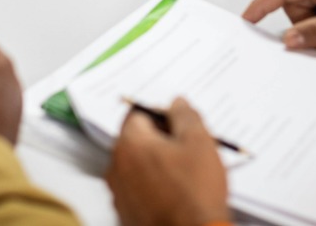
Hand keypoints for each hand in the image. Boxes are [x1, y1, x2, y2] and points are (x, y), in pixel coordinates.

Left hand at [107, 98, 229, 225]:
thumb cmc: (195, 192)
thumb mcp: (199, 142)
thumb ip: (185, 116)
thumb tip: (177, 103)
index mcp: (130, 144)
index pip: (138, 113)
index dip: (161, 112)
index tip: (179, 120)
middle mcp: (116, 167)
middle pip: (135, 139)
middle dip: (159, 137)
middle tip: (186, 144)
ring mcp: (119, 193)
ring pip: (136, 164)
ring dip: (156, 161)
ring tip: (185, 170)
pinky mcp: (126, 213)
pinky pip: (137, 188)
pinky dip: (152, 183)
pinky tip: (176, 190)